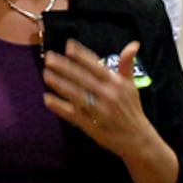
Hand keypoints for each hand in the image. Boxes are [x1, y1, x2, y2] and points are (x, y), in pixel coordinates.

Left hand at [42, 39, 156, 157]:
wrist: (137, 138)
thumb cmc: (132, 109)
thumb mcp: (131, 85)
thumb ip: (127, 64)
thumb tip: (133, 44)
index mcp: (116, 84)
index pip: (96, 66)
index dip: (82, 56)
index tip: (68, 46)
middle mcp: (107, 95)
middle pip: (82, 78)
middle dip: (64, 67)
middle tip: (49, 58)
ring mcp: (98, 111)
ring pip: (75, 94)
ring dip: (59, 84)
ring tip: (46, 74)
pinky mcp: (91, 125)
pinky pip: (72, 114)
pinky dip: (60, 106)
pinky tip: (48, 98)